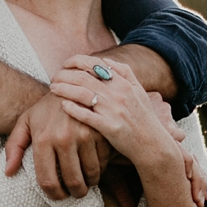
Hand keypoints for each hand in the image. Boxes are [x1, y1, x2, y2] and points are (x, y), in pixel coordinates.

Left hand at [4, 92, 111, 198]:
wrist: (72, 83)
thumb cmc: (46, 108)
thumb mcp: (26, 122)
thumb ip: (14, 147)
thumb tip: (8, 172)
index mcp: (43, 139)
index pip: (48, 181)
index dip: (54, 195)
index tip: (58, 196)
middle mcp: (64, 138)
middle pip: (72, 181)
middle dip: (75, 193)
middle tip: (75, 193)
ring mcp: (85, 135)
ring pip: (91, 174)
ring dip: (90, 183)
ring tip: (86, 182)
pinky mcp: (102, 131)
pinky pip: (104, 161)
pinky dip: (101, 168)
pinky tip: (95, 166)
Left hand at [55, 58, 206, 206]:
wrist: (153, 145)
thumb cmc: (144, 120)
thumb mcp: (139, 92)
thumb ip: (125, 74)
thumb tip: (106, 61)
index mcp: (124, 83)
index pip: (96, 64)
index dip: (77, 61)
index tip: (66, 64)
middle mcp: (119, 94)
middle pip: (85, 77)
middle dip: (66, 74)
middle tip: (54, 77)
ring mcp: (114, 111)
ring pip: (83, 94)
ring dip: (65, 89)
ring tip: (53, 89)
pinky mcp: (110, 128)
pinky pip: (87, 116)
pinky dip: (73, 109)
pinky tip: (63, 106)